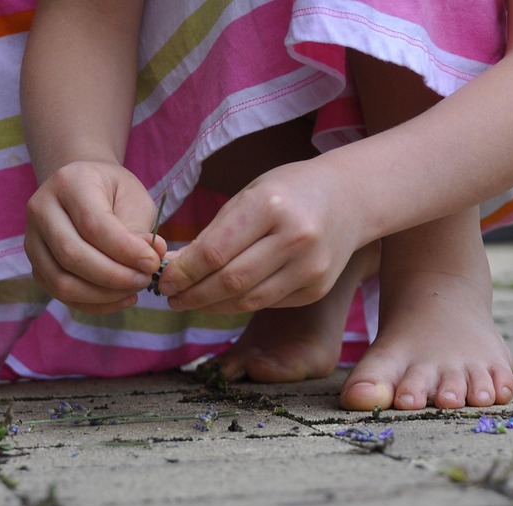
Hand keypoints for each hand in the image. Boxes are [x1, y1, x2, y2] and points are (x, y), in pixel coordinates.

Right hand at [25, 161, 165, 313]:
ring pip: (62, 281)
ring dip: (104, 295)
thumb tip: (151, 259)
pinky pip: (61, 295)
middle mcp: (42, 210)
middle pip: (72, 255)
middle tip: (145, 279)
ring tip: (134, 289)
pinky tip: (121, 298)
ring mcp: (33, 240)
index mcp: (69, 183)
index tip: (153, 263)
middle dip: (115, 276)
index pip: (93, 225)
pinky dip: (94, 304)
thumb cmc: (113, 193)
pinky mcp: (36, 266)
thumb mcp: (133, 198)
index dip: (125, 251)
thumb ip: (140, 229)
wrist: (83, 189)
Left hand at [158, 159, 364, 313]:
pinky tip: (224, 298)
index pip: (214, 252)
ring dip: (212, 306)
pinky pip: (268, 303)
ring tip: (191, 301)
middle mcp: (294, 238)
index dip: (183, 273)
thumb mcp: (249, 197)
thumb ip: (213, 233)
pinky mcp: (317, 288)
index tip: (163, 280)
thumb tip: (174, 269)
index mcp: (270, 206)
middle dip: (193, 294)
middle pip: (230, 282)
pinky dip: (240, 303)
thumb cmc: (288, 192)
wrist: (350, 198)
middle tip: (171, 298)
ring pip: (248, 300)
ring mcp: (310, 267)